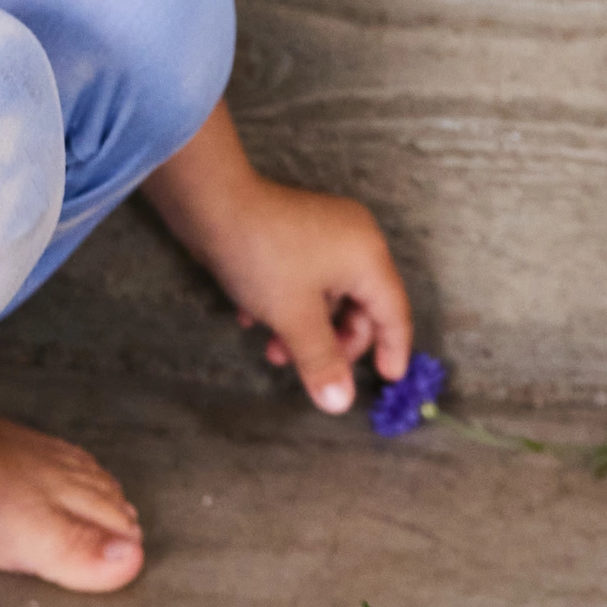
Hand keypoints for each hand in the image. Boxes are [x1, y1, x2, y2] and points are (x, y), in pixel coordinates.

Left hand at [177, 174, 415, 417]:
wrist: (211, 203)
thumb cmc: (263, 257)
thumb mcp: (295, 317)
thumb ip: (321, 362)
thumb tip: (341, 403)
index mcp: (367, 256)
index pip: (394, 311)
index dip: (393, 348)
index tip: (387, 378)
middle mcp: (354, 240)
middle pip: (360, 306)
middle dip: (333, 343)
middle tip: (308, 370)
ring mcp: (323, 233)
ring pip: (327, 295)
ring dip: (304, 329)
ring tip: (271, 352)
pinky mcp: (294, 232)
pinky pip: (304, 278)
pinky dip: (287, 304)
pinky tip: (251, 318)